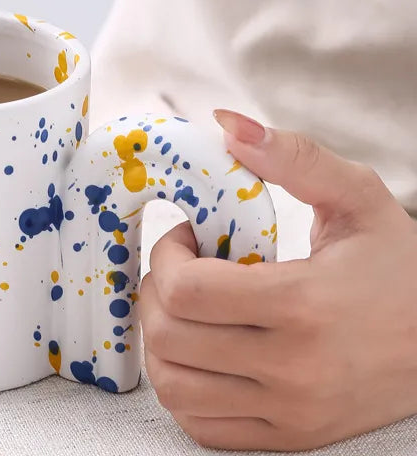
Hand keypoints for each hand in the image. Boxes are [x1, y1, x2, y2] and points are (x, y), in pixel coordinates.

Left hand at [141, 109, 416, 450]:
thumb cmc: (401, 267)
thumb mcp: (357, 197)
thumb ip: (292, 156)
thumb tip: (228, 124)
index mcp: (305, 305)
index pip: (185, 291)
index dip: (167, 255)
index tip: (187, 238)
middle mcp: (294, 369)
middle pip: (168, 338)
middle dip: (157, 291)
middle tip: (181, 269)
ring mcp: (289, 410)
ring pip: (174, 387)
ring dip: (162, 340)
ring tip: (189, 309)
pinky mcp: (288, 436)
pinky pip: (199, 424)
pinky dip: (183, 386)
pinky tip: (203, 350)